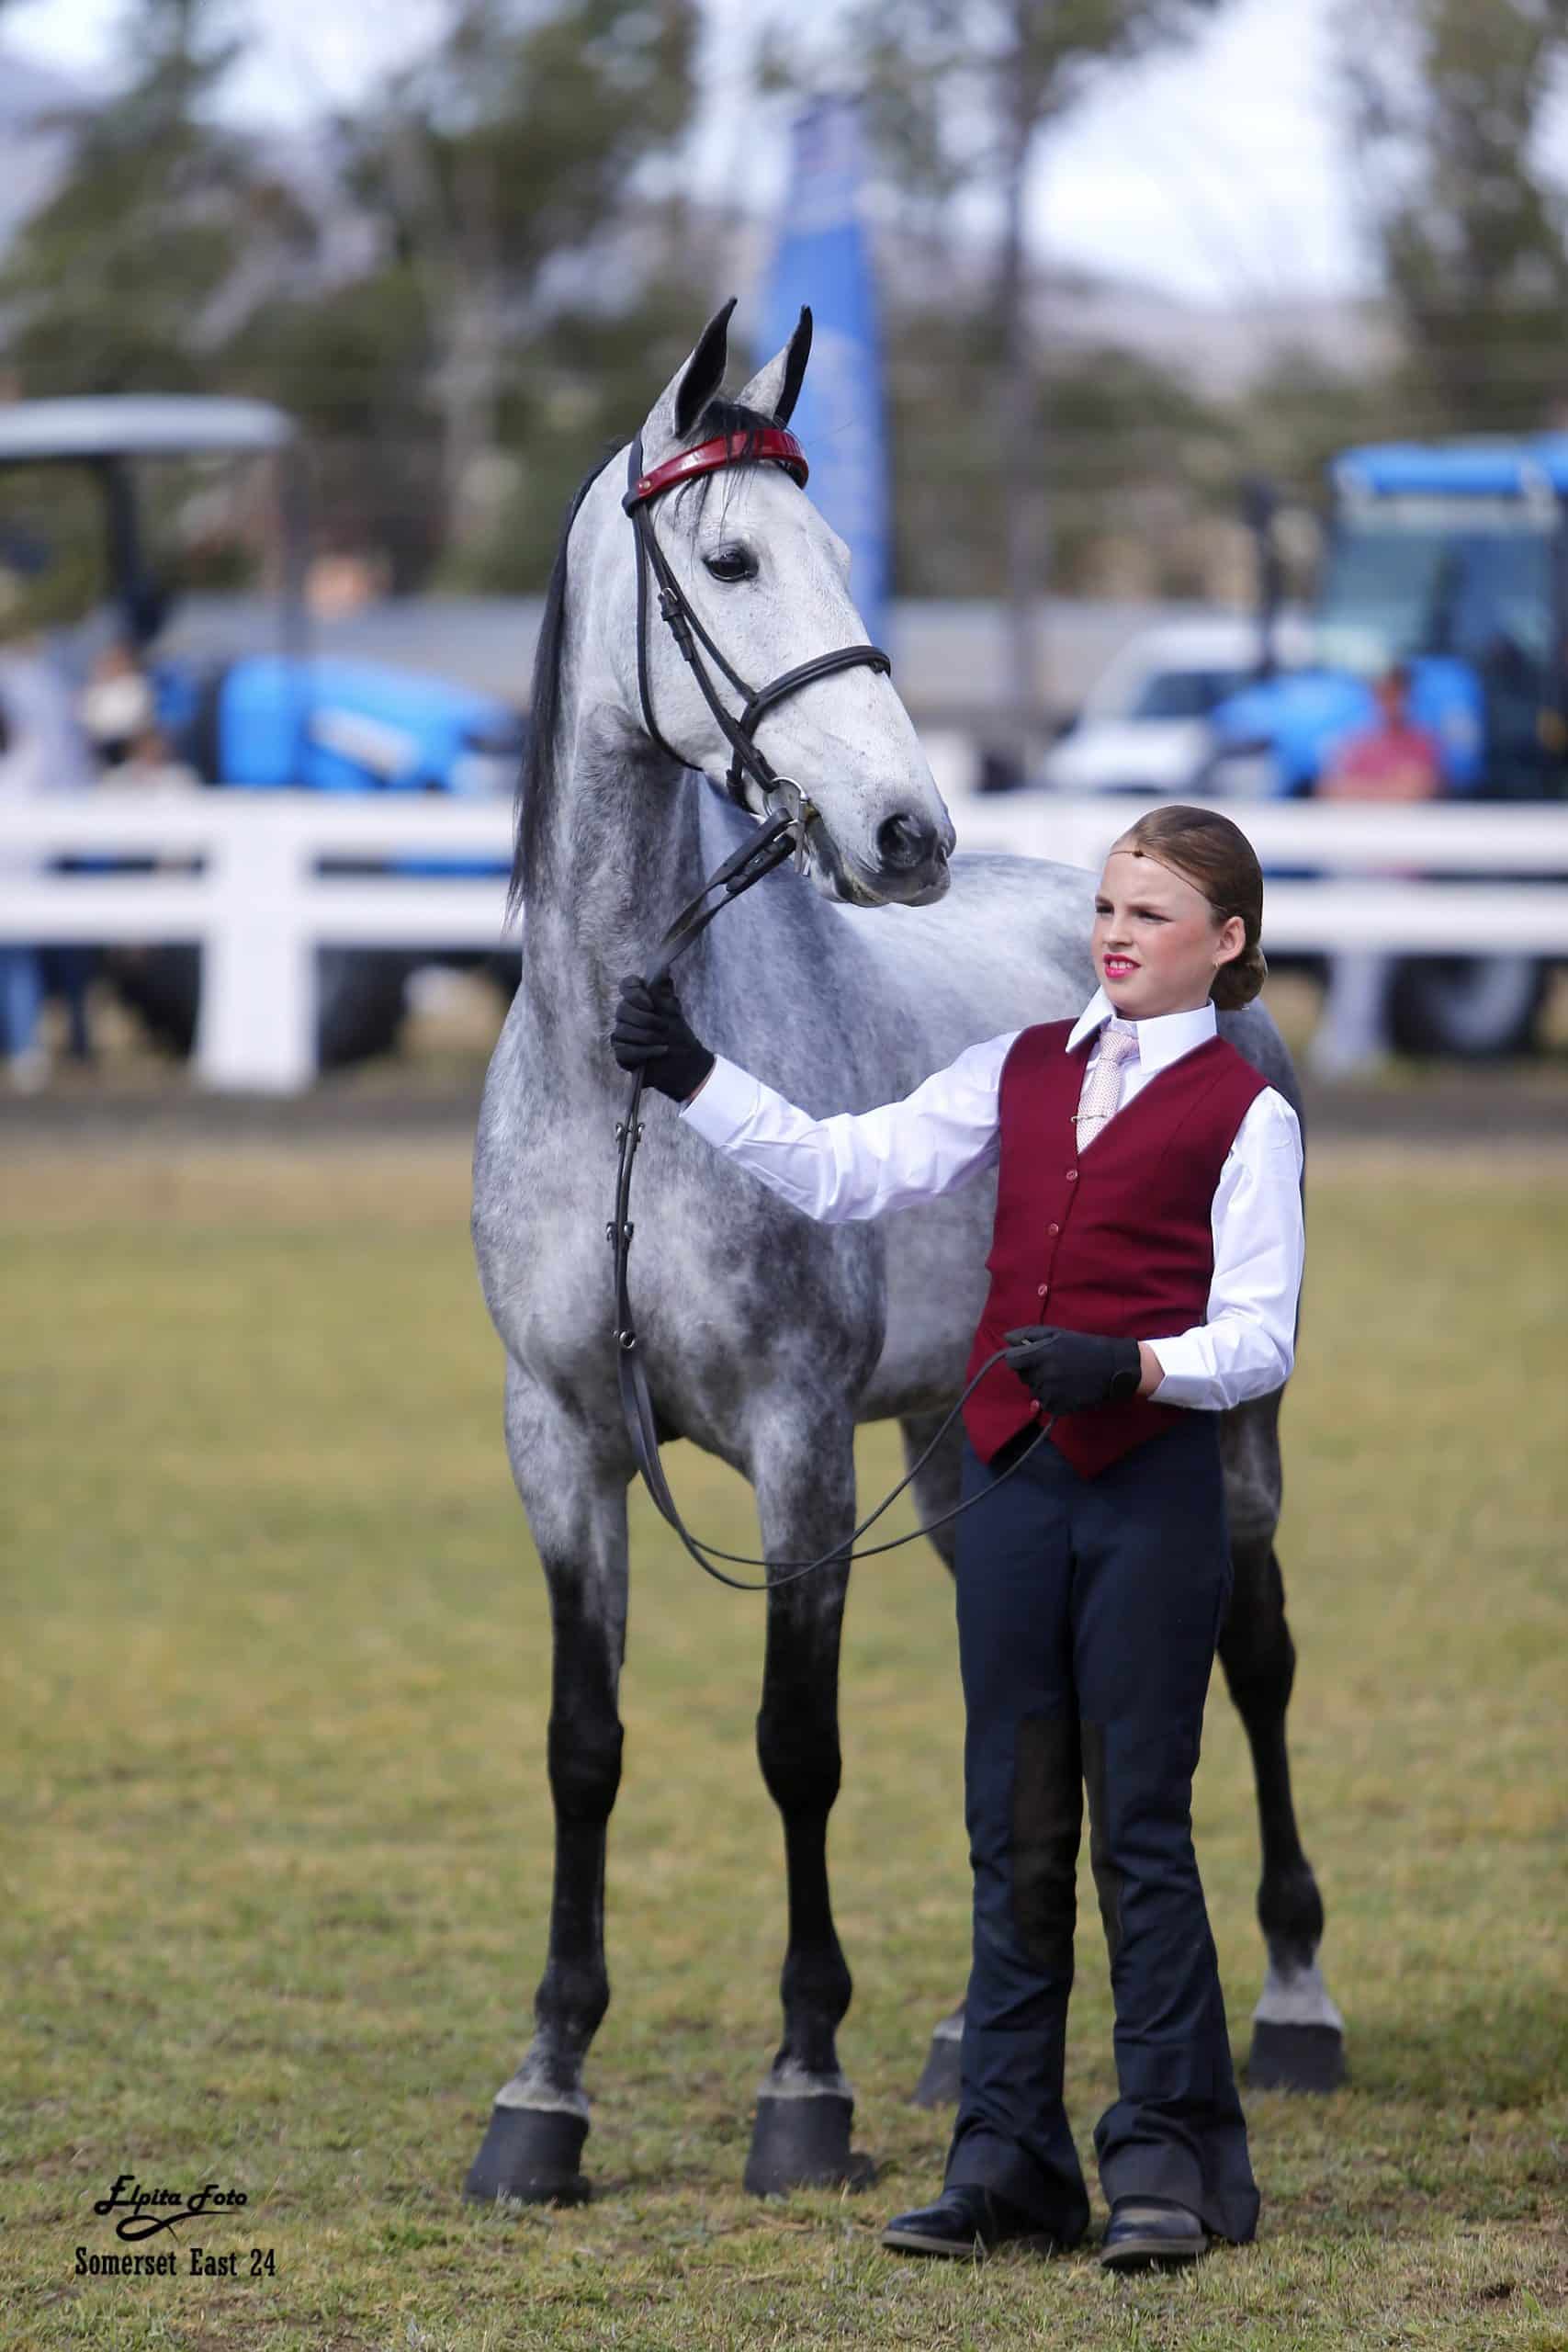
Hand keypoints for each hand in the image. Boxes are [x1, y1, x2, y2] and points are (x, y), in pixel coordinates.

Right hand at [611, 973, 715, 1103]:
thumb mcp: (672, 1008)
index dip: (634, 993)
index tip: (650, 1003)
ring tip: (664, 1041)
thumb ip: (662, 989)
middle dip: (645, 1019)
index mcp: (638, 999)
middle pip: (622, 1009)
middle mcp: (626, 1014)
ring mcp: (621, 1033)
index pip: (626, 985)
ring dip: (647, 1037)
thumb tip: (663, 966)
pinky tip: (660, 1051)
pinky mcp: (621, 1052)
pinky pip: (625, 1050)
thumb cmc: (677, 1032)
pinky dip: (646, 1051)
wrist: (683, 1060)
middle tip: (663, 1026)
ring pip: (623, 1030)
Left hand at [1001, 1325, 1141, 1413]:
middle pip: (1022, 1376)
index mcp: (1041, 1354)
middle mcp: (1043, 1374)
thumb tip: (1006, 1338)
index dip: (1018, 1358)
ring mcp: (1051, 1393)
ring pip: (1034, 1390)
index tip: (1029, 1356)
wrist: (1112, 1367)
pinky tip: (1067, 1388)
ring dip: (1043, 1384)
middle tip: (1052, 1364)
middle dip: (1032, 1370)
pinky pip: (1044, 1403)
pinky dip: (1052, 1397)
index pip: (1011, 1361)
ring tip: (1063, 1375)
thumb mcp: (1057, 1333)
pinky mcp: (1059, 1406)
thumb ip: (1028, 1334)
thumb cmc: (1083, 1346)